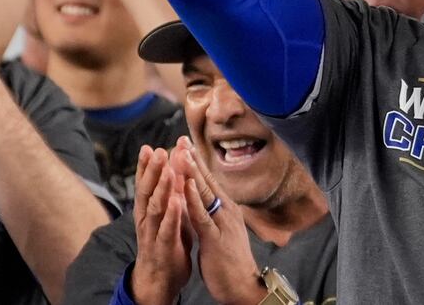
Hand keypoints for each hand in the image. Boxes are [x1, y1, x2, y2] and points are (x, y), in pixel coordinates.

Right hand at [132, 146, 192, 304]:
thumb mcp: (168, 217)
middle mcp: (147, 221)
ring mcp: (153, 235)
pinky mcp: (163, 248)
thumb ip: (170, 197)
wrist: (160, 281)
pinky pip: (167, 230)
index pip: (146, 185)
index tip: (149, 146)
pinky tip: (177, 201)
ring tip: (168, 170)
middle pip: (147, 192)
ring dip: (162, 188)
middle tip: (156, 150)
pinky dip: (172, 215)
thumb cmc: (166, 244)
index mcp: (149, 212)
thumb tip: (174, 172)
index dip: (147, 167)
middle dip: (152, 171)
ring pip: (154, 209)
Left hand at [172, 137, 262, 304]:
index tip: (184, 144)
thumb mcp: (223, 230)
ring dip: (191, 173)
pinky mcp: (215, 237)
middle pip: (207, 180)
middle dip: (192, 160)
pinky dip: (193, 198)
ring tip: (180, 154)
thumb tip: (207, 198)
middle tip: (180, 139)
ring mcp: (222, 222)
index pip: (209, 180)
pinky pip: (202, 215)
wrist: (243, 284)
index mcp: (226, 208)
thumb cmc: (231, 259)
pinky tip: (185, 185)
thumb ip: (215, 213)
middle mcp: (226, 210)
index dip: (196, 162)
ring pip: (204, 193)